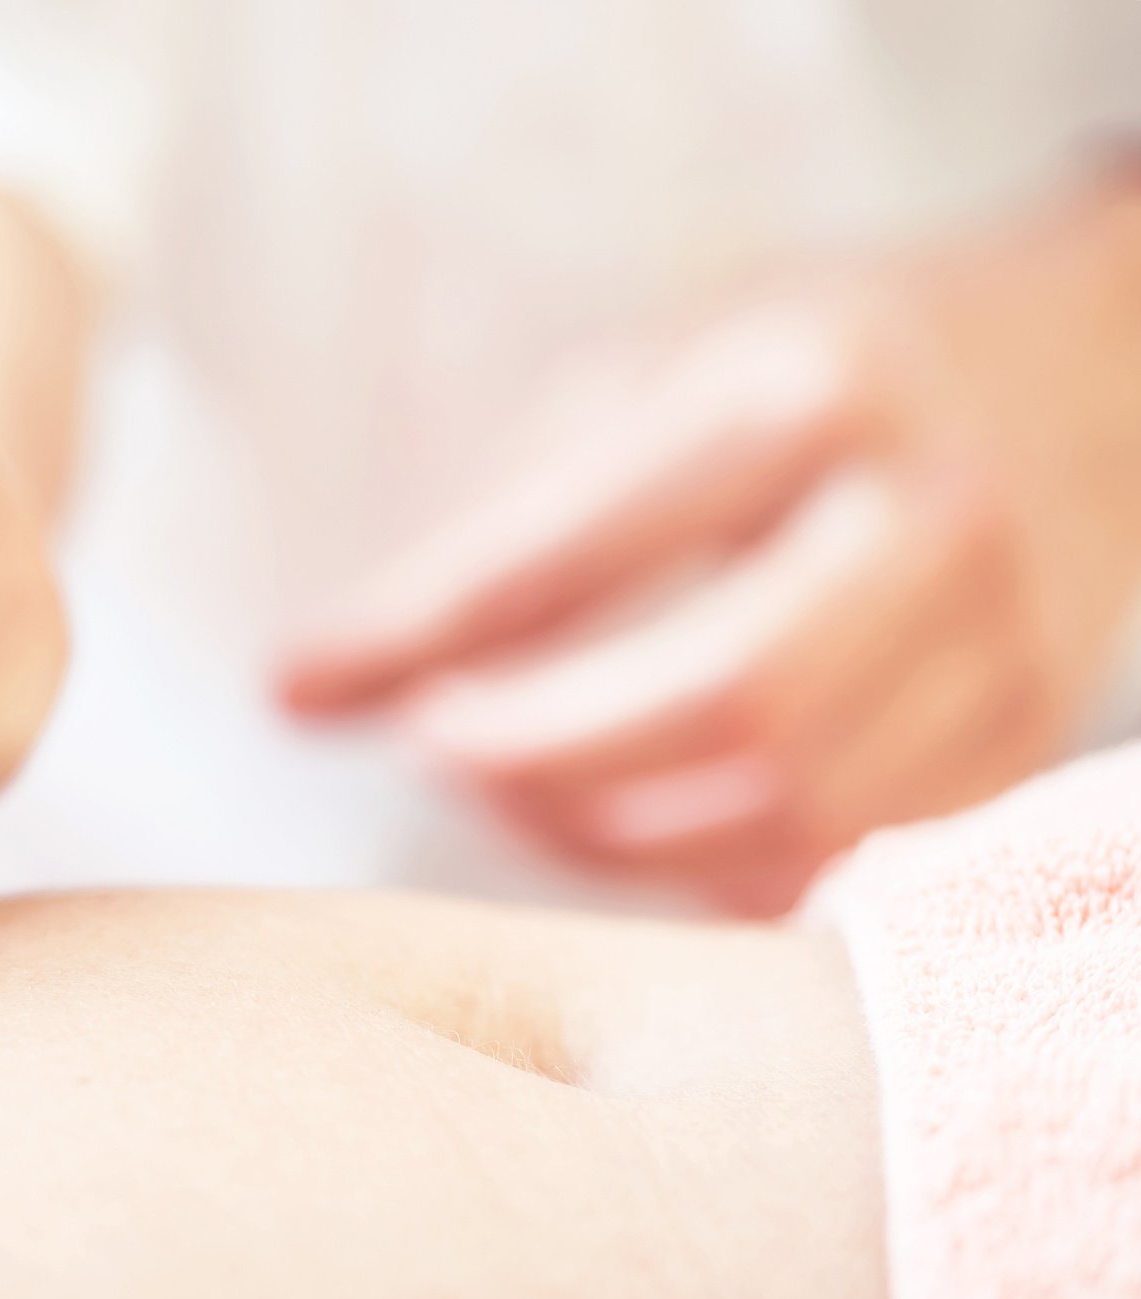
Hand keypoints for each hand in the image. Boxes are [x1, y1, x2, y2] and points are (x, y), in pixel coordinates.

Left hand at [282, 173, 1140, 913]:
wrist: (1083, 366)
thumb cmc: (817, 361)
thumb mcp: (651, 370)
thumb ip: (493, 522)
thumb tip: (308, 687)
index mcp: (814, 389)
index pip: (577, 547)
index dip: (416, 638)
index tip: (300, 690)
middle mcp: (931, 517)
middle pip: (717, 706)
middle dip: (536, 759)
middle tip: (431, 750)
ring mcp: (1004, 643)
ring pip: (782, 812)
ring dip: (606, 832)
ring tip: (516, 783)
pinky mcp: (1021, 742)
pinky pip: (836, 864)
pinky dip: (700, 872)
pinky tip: (626, 818)